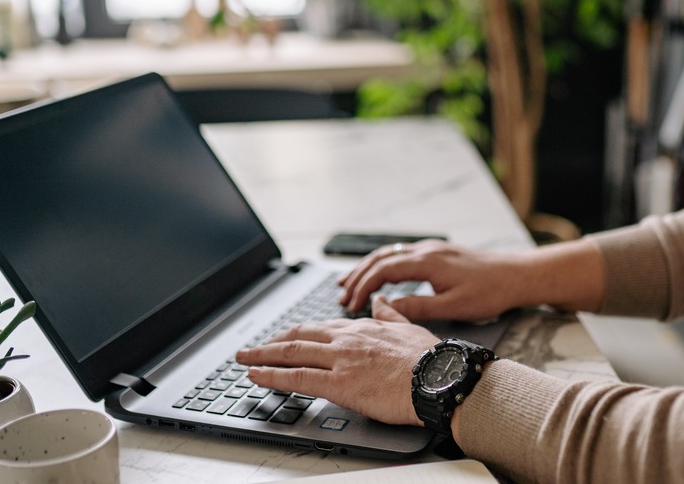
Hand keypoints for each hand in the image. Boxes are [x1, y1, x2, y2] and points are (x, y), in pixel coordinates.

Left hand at [235, 296, 438, 425]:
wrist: (440, 377)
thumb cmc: (431, 358)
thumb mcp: (410, 326)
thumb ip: (391, 313)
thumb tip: (379, 300)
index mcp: (363, 327)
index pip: (321, 327)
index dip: (299, 332)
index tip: (286, 336)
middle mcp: (346, 339)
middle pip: (298, 337)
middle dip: (271, 341)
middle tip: (252, 346)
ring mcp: (340, 360)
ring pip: (290, 353)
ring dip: (261, 355)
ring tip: (243, 358)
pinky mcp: (338, 383)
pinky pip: (295, 378)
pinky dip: (270, 375)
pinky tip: (255, 375)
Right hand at [337, 240, 533, 321]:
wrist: (517, 275)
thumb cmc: (490, 292)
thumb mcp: (454, 307)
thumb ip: (419, 307)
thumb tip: (387, 309)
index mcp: (427, 262)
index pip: (383, 271)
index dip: (362, 287)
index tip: (350, 305)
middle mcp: (426, 250)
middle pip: (380, 259)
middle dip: (357, 277)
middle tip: (341, 296)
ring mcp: (432, 249)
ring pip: (390, 254)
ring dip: (368, 269)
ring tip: (349, 284)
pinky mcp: (439, 253)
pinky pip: (402, 255)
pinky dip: (384, 266)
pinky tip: (381, 277)